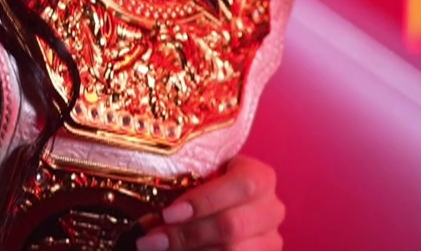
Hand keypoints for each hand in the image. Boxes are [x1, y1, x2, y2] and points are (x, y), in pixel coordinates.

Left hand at [133, 154, 283, 250]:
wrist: (228, 205)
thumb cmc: (207, 188)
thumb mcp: (200, 179)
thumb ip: (182, 191)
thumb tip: (149, 221)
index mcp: (260, 177)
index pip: (240, 186)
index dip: (203, 201)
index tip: (167, 214)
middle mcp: (272, 209)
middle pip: (231, 226)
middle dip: (186, 235)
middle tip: (151, 240)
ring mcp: (271, 239)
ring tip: (156, 249)